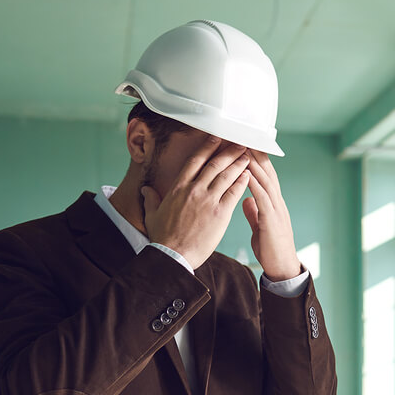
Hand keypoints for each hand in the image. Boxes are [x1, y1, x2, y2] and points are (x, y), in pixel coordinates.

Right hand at [141, 136, 250, 269]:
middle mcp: (194, 190)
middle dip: (228, 151)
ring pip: (226, 175)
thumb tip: (146, 189)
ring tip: (247, 155)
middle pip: (214, 164)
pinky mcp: (220, 214)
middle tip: (239, 143)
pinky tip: (248, 175)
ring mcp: (208, 201)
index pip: (195, 161)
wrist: (173, 256)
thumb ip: (151, 199)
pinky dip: (242, 182)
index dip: (207, 147)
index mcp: (178, 188)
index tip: (216, 138)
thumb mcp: (152, 215)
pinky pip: (233, 193)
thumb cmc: (163, 238)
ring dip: (238, 163)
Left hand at [242, 150, 300, 281]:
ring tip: (243, 146)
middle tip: (244, 135)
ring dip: (254, 162)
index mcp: (272, 202)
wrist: (282, 267)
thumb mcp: (259, 226)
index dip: (255, 158)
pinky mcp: (272, 219)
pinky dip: (254, 183)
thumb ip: (254, 212)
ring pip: (266, 179)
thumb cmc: (270, 248)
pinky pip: (263, 197)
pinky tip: (245, 172)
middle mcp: (276, 201)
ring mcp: (276, 209)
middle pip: (266, 171)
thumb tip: (246, 200)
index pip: (264, 174)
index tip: (244, 143)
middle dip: (255, 152)